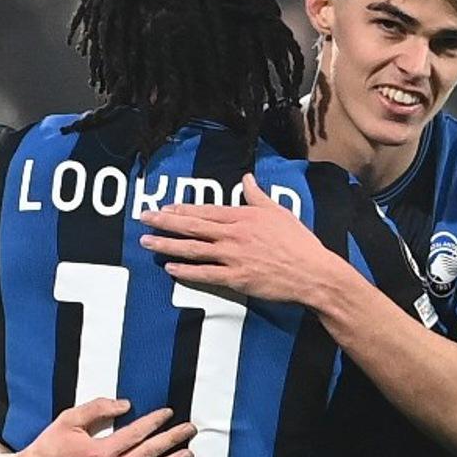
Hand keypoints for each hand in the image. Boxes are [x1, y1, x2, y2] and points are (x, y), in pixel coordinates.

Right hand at [0, 399, 195, 456]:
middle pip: (148, 454)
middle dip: (172, 440)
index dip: (155, 422)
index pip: (137, 433)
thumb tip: (125, 404)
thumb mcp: (66, 421)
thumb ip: (96, 409)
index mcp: (100, 451)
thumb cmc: (46, 450)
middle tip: (190, 431)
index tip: (169, 413)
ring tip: (188, 454)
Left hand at [138, 174, 341, 302]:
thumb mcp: (279, 212)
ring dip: (167, 245)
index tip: (164, 207)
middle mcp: (234, 234)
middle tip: (143, 217)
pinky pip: (205, 274)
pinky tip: (170, 269)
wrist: (312, 272)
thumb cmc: (299, 242)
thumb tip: (247, 178)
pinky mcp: (236, 279)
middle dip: (164, 221)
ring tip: (146, 242)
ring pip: (193, 249)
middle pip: (192, 226)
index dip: (182, 208)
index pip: (206, 210)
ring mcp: (233, 257)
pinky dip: (186, 272)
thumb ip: (258, 196)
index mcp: (243, 216)